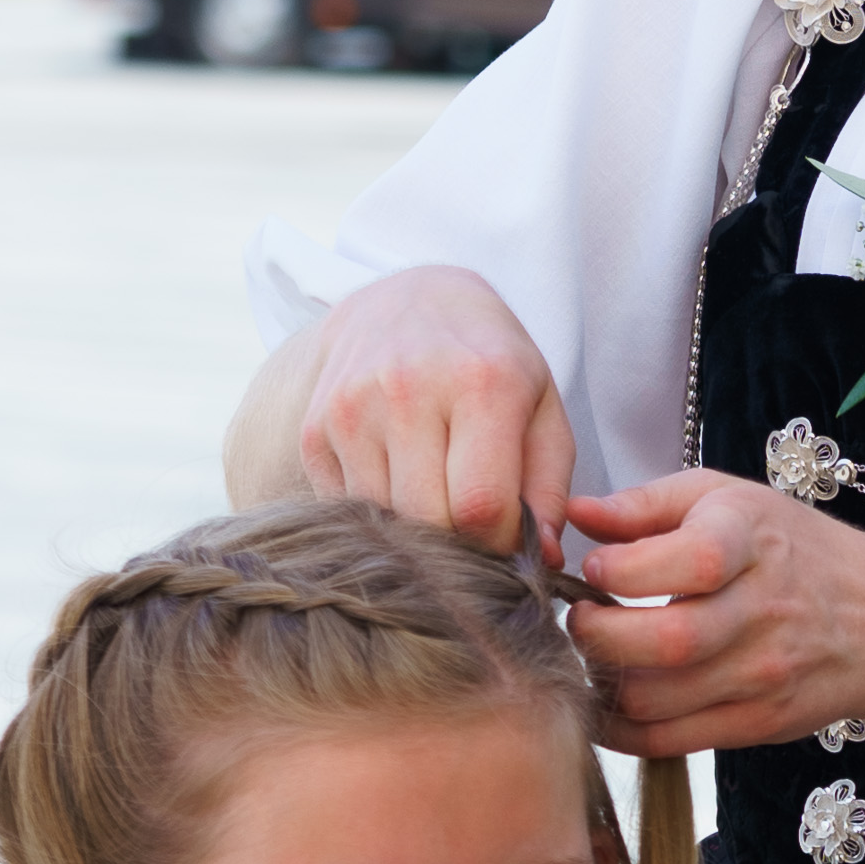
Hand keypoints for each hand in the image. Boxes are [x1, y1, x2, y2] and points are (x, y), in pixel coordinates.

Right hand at [296, 268, 574, 564]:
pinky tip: (398, 480)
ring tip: (438, 500)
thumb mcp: (541, 409)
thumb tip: (541, 560)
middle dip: (458, 545)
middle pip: (429, 522)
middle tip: (473, 528)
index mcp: (481, 382)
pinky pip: (347, 510)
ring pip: (384, 523)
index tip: (507, 541)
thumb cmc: (489, 364)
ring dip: (415, 533)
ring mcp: (351, 410)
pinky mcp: (314, 430)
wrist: (407, 303)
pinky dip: (377, 515)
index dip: (499, 544)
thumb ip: (550, 490)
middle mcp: (407, 389)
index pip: (481, 506)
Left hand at [564, 473, 864, 753]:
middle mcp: (762, 611)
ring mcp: (761, 675)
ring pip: (655, 700)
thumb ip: (646, 505)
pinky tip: (609, 700)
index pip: (688, 562)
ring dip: (602, 683)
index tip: (596, 570)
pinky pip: (667, 741)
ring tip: (596, 657)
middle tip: (580, 621)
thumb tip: (575, 513)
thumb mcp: (729, 499)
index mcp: (752, 541)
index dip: (621, 570)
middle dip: (597, 636)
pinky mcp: (755, 724)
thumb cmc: (794, 550)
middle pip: (666, 643)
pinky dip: (621, 728)